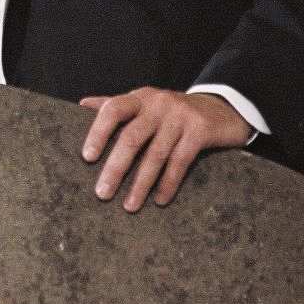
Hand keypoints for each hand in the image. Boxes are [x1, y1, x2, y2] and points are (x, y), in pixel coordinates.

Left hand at [79, 87, 250, 212]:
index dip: (98, 132)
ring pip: (156, 154)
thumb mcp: (145, 104)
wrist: (221, 109)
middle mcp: (158, 104)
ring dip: (140, 183)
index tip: (87, 158)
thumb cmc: (173, 112)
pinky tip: (160, 200)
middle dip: (116, 168)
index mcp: (140, 98)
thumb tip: (82, 105)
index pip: (113, 109)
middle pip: (132, 137)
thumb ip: (117, 105)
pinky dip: (168, 183)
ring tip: (129, 205)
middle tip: (102, 193)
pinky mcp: (200, 131)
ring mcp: (180, 116)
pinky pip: (180, 161)